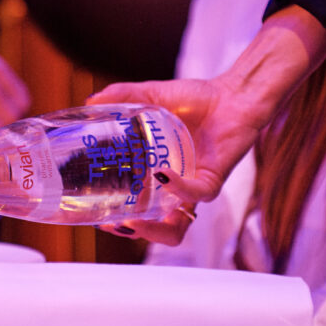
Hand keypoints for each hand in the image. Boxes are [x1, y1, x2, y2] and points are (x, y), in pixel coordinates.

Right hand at [89, 6, 325, 244]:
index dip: (116, 218)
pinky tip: (160, 174)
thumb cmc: (198, 100)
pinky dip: (176, 187)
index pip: (135, 208)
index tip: (93, 214)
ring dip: (151, 230)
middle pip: (153, 228)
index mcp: (159, 177)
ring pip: (176, 228)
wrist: (235, 94)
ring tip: (130, 220)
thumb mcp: (151, 96)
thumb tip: (90, 102)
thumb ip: (122, 97)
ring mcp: (195, 188)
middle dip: (130, 232)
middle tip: (109, 224)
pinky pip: (195, 194)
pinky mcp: (213, 180)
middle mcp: (176, 189)